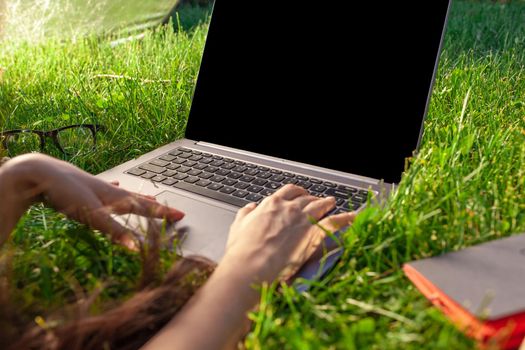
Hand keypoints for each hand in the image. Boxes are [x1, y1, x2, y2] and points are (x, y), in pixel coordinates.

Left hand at [0, 154, 183, 248]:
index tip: (180, 215)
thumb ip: (114, 231)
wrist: (39, 173)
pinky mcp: (86, 187)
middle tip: (171, 208)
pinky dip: (117, 189)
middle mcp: (110, 192)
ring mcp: (98, 188)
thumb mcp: (90, 215)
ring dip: (140, 198)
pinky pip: (108, 190)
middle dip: (156, 207)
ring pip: (126, 195)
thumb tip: (136, 246)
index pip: (145, 208)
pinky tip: (117, 185)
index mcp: (115, 198)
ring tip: (152, 198)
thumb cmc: (65, 192)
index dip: (162, 213)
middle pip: (139, 200)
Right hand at [225, 184, 354, 282]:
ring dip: (328, 202)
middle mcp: (289, 207)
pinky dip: (346, 218)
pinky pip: (336, 221)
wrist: (252, 266)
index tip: (298, 196)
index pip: (287, 192)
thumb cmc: (243, 251)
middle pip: (306, 197)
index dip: (295, 194)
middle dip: (312, 198)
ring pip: (320, 204)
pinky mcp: (315, 232)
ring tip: (332, 202)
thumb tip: (251, 208)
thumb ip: (246, 214)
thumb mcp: (238, 227)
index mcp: (271, 204)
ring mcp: (303, 218)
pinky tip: (353, 217)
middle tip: (316, 201)